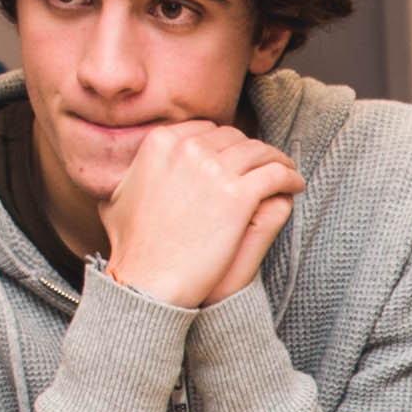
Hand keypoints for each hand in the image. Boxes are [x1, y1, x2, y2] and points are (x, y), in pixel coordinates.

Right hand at [100, 121, 303, 312]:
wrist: (148, 281)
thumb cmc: (134, 247)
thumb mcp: (116, 198)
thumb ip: (131, 174)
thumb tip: (134, 166)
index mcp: (161, 143)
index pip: (205, 129)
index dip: (223, 144)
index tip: (233, 157)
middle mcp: (188, 148)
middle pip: (234, 139)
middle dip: (250, 152)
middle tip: (263, 165)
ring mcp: (215, 170)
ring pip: (260, 153)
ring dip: (276, 160)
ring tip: (286, 172)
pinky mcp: (240, 195)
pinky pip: (276, 174)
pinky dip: (289, 177)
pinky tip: (295, 185)